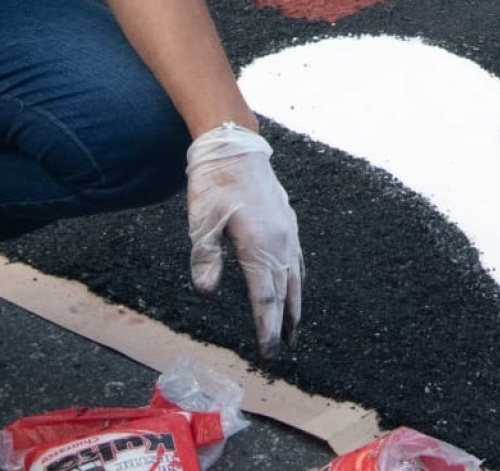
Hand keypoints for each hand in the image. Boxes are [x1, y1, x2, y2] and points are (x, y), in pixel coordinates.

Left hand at [185, 123, 302, 355]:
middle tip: (282, 352)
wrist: (235, 146)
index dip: (267, 329)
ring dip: (295, 306)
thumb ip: (206, 257)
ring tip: (294, 331)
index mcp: (260, 245)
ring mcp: (288, 231)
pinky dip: (297, 280)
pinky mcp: (287, 222)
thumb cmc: (215, 183)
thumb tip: (206, 294)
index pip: (266, 298)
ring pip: (295, 278)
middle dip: (283, 325)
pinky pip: (298, 259)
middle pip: (285, 293)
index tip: (267, 354)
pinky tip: (295, 288)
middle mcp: (280, 242)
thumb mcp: (202, 220)